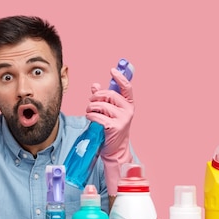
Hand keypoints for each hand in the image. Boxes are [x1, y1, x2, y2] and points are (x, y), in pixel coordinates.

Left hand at [85, 68, 133, 194]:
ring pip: (101, 105)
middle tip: (90, 103)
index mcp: (128, 104)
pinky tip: (90, 118)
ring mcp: (123, 119)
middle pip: (109, 95)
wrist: (114, 148)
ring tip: (89, 112)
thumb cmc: (110, 127)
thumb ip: (102, 98)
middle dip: (96, 97)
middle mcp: (128, 110)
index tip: (112, 70)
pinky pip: (97, 116)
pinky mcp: (114, 127)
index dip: (120, 77)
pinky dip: (90, 116)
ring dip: (91, 107)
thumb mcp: (108, 111)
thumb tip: (95, 85)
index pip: (127, 87)